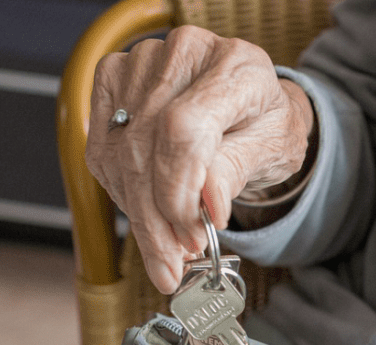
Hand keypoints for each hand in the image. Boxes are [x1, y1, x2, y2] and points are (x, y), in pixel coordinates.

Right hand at [86, 26, 313, 292]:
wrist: (247, 104)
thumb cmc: (263, 124)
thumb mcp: (271, 150)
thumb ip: (237, 171)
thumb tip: (208, 208)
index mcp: (236, 65)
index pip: (184, 128)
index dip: (180, 189)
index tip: (193, 235)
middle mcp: (183, 53)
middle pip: (147, 146)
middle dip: (159, 216)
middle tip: (176, 260)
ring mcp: (141, 63)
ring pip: (121, 155)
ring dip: (140, 214)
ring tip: (167, 250)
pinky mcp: (112, 82)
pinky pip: (104, 152)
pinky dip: (125, 195)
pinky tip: (149, 216)